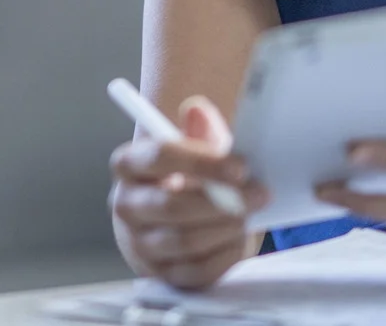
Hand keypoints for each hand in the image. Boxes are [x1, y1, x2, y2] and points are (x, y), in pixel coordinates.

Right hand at [109, 94, 268, 289]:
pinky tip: (240, 238)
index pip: (158, 157)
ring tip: (250, 213)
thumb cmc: (185, 178)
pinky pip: (197, 271)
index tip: (240, 166)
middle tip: (258, 193)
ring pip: (186, 241)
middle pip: (171, 205)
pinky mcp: (163, 275)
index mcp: (128, 165)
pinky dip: (226, 255)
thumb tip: (197, 111)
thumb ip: (199, 129)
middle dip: (223, 200)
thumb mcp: (193, 148)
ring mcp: (142, 244)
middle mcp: (127, 206)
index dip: (202, 162)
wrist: (171, 220)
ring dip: (227, 227)